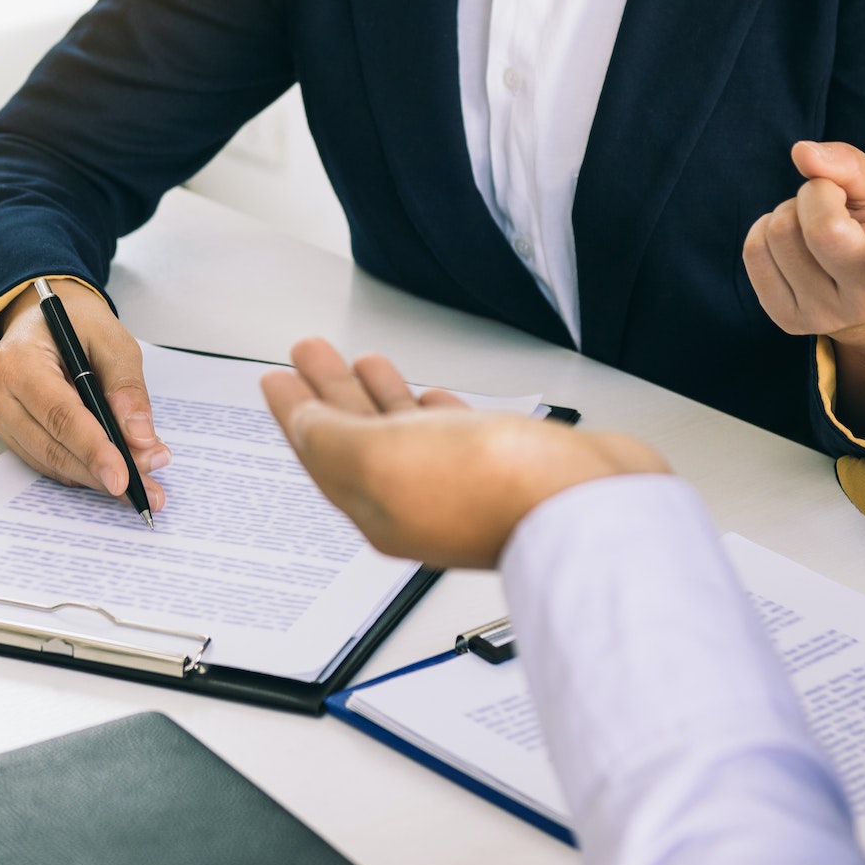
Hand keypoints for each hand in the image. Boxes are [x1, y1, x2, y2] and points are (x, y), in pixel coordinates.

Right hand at [0, 279, 168, 508]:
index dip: (93, 450)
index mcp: (19, 361)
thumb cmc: (76, 322)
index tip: (124, 478)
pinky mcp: (10, 433)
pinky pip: (48, 462)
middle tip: (148, 488)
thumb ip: (126, 385)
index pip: (59, 415)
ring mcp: (0, 418)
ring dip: (97, 477)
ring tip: (142, 480)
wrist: (40, 316)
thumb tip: (140, 436)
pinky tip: (115, 470)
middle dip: (103, 471)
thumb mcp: (110, 338)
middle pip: (53, 448)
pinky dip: (83, 471)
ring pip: (51, 463)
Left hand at [260, 338, 667, 568]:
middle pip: (354, 436)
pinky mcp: (504, 465)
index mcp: (376, 504)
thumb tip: (303, 426)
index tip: (274, 378)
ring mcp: (459, 482)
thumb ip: (334, 441)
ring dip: (377, 395)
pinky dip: (431, 412)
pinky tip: (431, 399)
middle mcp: (415, 498)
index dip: (293, 410)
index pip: (318, 450)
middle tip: (309, 355)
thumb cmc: (494, 492)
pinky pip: (450, 434)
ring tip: (362, 363)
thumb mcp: (384, 459)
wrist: (590, 510)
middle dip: (328, 392)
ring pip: (402, 431)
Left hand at [743, 141, 864, 430]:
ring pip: (779, 233)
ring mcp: (825, 315)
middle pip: (821, 229)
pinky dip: (765, 230)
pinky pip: (754, 251)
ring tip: (814, 226)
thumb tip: (802, 152)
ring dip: (789, 211)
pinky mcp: (787, 319)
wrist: (862, 286)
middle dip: (815, 193)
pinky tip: (793, 243)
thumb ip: (849, 164)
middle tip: (832, 201)